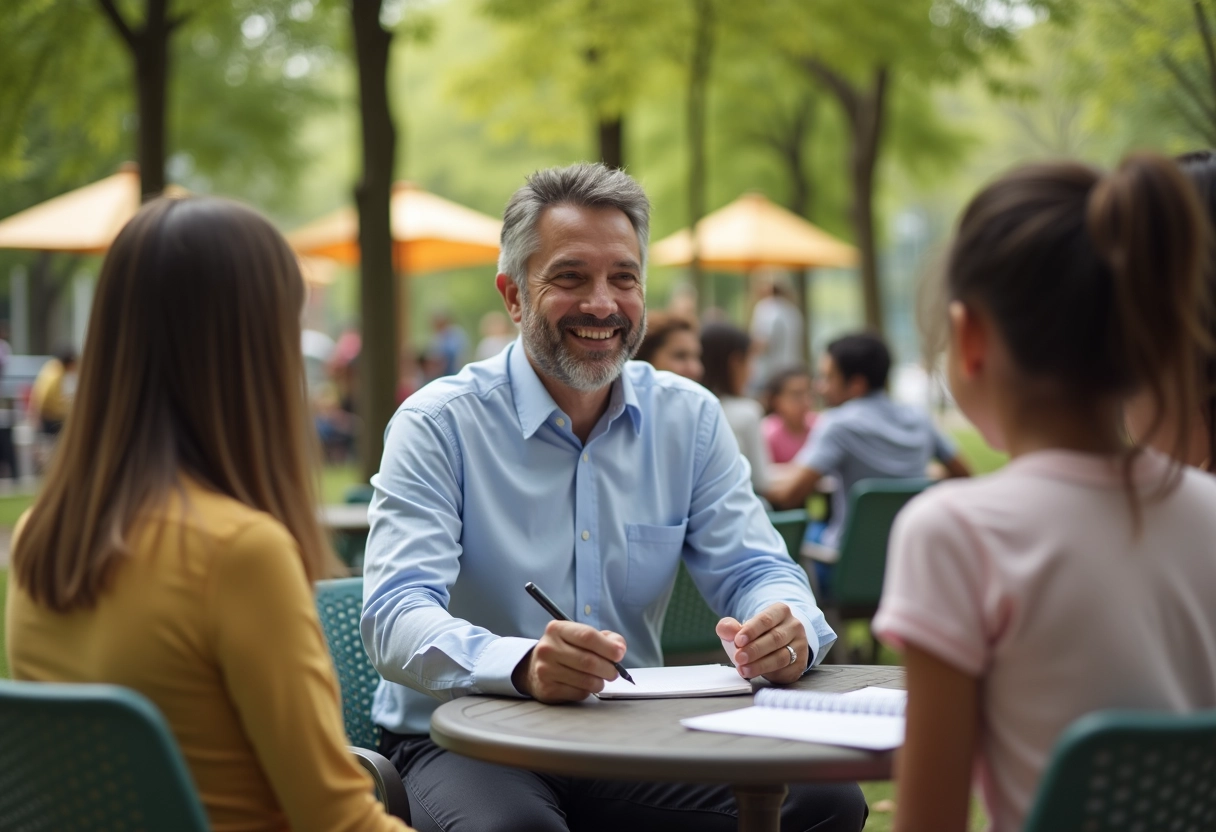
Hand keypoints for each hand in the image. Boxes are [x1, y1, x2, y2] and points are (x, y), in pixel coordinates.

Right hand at [512, 620, 626, 703]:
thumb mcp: (579, 636)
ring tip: (600, 678)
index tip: (620, 654)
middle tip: (614, 672)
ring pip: (586, 680)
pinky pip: (579, 693)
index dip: (608, 647)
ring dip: (600, 682)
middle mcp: (548, 648)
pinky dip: (588, 691)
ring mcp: (546, 670)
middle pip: (589, 661)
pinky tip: (583, 685)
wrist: (533, 669)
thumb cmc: (564, 650)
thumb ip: (604, 638)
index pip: (587, 636)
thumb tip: (619, 648)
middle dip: (608, 668)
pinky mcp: (547, 690)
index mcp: (557, 629)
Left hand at [716, 603, 807, 684]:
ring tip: (744, 670)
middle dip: (755, 650)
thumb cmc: (760, 634)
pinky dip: (769, 674)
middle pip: (775, 638)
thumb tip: (726, 630)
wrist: (782, 643)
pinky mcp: (800, 663)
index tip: (738, 640)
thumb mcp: (743, 627)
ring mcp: (800, 645)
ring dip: (760, 665)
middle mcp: (794, 626)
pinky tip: (756, 674)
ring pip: (781, 656)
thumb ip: (731, 627)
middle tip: (738, 658)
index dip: (752, 630)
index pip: (766, 619)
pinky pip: (785, 670)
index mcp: (780, 611)